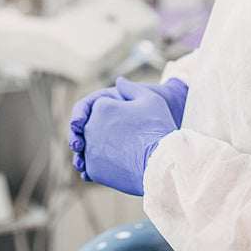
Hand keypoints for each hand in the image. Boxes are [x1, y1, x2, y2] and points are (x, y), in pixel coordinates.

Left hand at [72, 79, 178, 196]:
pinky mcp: (93, 169)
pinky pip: (92, 165)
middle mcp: (90, 127)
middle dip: (106, 130)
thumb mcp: (150, 100)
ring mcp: (89, 149)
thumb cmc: (157, 129)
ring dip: (102, 148)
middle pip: (95, 126)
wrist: (160, 163)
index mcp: (101, 107)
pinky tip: (116, 165)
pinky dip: (101, 165)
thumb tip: (119, 81)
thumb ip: (131, 89)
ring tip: (122, 153)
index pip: (103, 107)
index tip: (130, 120)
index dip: (117, 112)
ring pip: (91, 146)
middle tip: (126, 138)